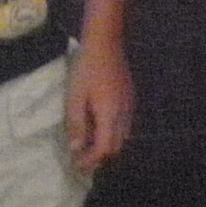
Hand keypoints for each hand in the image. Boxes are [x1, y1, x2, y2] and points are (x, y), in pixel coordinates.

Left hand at [67, 40, 134, 172]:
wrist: (106, 43)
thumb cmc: (86, 69)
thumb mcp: (75, 97)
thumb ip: (76, 124)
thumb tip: (76, 148)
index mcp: (110, 114)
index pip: (105, 148)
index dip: (92, 160)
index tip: (77, 163)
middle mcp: (124, 113)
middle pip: (117, 146)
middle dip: (101, 156)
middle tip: (82, 158)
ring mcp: (130, 105)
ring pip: (124, 136)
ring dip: (108, 145)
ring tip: (90, 144)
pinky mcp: (130, 98)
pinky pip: (125, 124)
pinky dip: (113, 133)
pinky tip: (100, 126)